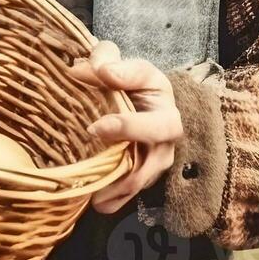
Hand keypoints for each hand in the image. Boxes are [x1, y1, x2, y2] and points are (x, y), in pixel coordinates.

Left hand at [68, 39, 183, 213]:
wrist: (129, 98)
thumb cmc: (125, 79)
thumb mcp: (119, 61)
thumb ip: (106, 58)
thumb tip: (92, 70)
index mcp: (165, 109)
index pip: (158, 123)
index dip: (130, 128)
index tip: (96, 128)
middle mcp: (166, 140)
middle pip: (156, 160)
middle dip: (128, 170)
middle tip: (95, 170)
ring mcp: (155, 162)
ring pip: (141, 183)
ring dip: (118, 191)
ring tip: (93, 197)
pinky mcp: (140, 176)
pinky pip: (128, 193)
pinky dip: (112, 200)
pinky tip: (93, 201)